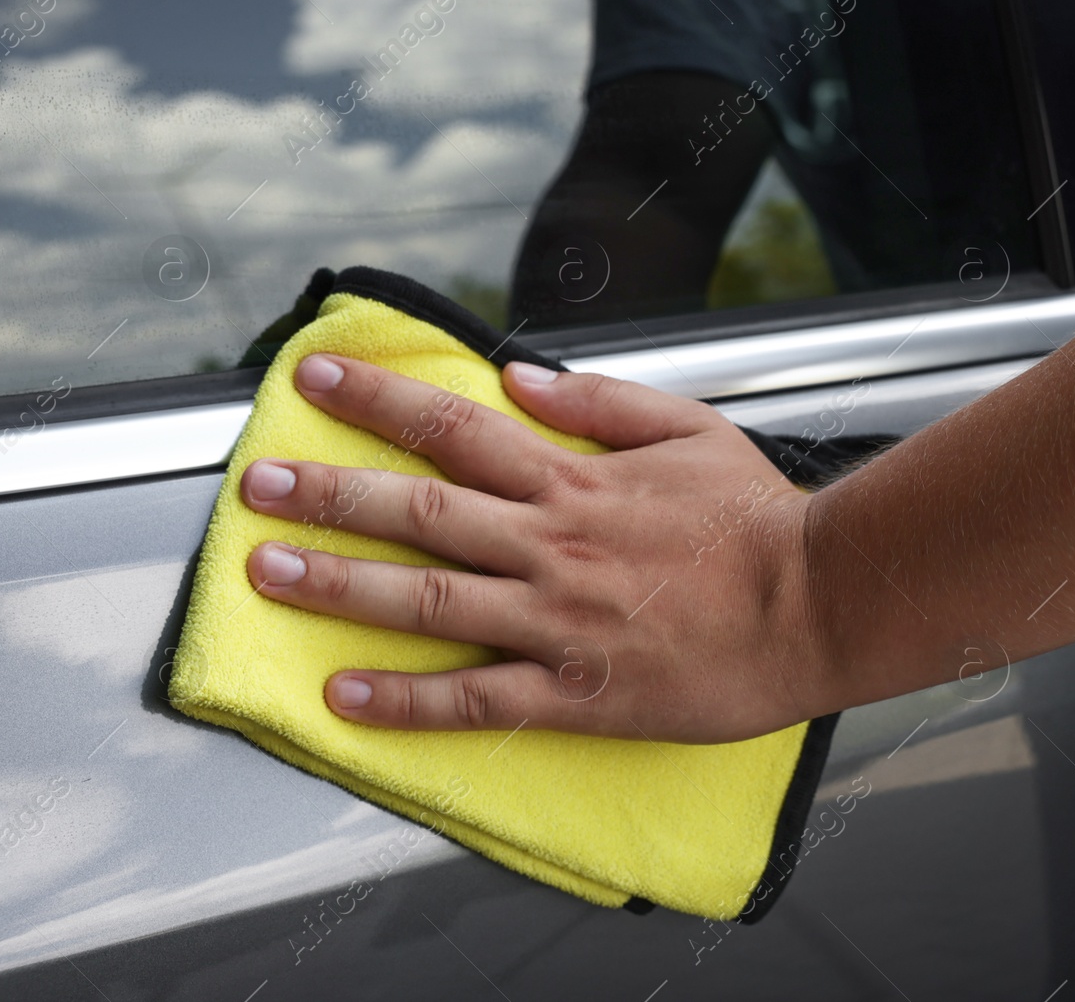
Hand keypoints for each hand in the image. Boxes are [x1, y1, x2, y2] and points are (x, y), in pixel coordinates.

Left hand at [239, 354, 828, 743]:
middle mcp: (551, 546)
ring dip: (339, 583)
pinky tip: (345, 694)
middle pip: (418, 512)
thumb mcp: (690, 429)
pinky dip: (405, 699)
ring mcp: (556, 622)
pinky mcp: (574, 692)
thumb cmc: (758, 522)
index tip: (318, 379)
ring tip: (269, 572)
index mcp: (576, 481)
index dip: (378, 399)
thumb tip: (522, 375)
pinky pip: (474, 699)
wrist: (816, 605)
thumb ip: (601, 402)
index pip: (455, 427)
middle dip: (328, 492)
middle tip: (259, 484)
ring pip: (426, 600)